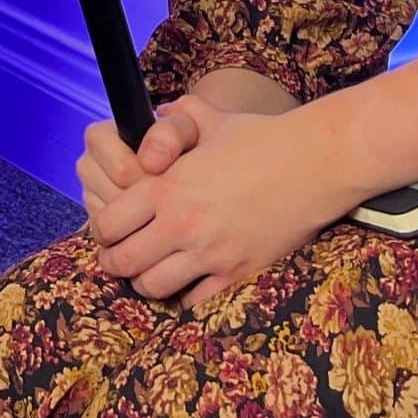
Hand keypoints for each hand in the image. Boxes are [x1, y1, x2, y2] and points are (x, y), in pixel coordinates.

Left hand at [87, 95, 344, 307]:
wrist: (315, 163)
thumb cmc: (259, 137)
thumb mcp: (208, 118)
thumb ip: (170, 120)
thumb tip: (150, 116)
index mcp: (166, 187)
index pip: (107, 224)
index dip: (102, 229)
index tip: (109, 228)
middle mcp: (182, 224)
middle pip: (123, 262)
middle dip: (115, 261)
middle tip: (120, 256)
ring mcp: (211, 253)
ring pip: (153, 286)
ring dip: (146, 280)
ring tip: (152, 269)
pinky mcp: (239, 273)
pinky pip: (195, 300)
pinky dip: (185, 294)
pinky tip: (188, 279)